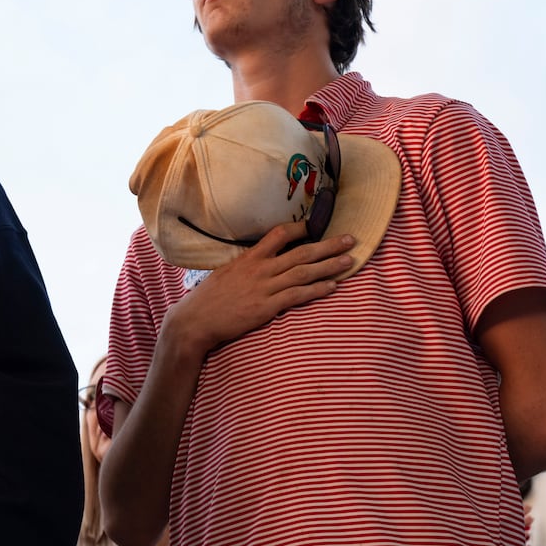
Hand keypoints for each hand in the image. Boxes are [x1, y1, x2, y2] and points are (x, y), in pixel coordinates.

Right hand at [161, 220, 354, 361]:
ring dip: (329, 266)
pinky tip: (332, 286)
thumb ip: (245, 266)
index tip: (316, 225)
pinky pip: (297, 296)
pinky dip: (317, 290)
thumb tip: (261, 260)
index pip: (278, 235)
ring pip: (303, 273)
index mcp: (248, 258)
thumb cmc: (207, 298)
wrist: (195, 320)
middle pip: (300, 253)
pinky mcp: (266, 308)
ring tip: (350, 261)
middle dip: (328, 245)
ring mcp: (264, 288)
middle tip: (350, 239)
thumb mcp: (225, 273)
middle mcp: (259, 269)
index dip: (300, 228)